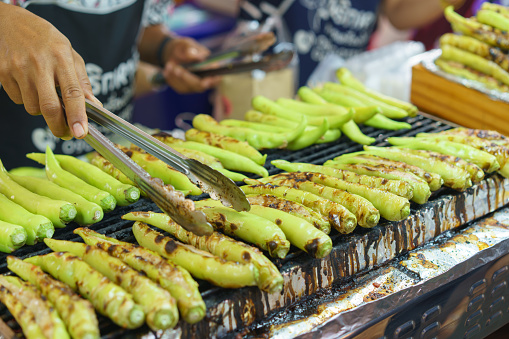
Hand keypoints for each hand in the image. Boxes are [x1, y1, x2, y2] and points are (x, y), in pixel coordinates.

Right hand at [0, 3, 99, 138]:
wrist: (9, 22)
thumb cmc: (45, 40)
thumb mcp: (69, 53)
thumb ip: (82, 80)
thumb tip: (94, 105)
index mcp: (61, 57)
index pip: (72, 92)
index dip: (77, 115)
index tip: (81, 133)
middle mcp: (40, 63)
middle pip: (50, 107)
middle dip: (59, 126)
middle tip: (66, 133)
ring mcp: (18, 68)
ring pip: (33, 107)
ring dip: (42, 110)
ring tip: (44, 94)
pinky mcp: (2, 73)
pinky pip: (18, 100)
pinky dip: (26, 99)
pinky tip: (28, 84)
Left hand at [160, 37, 221, 92]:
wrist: (174, 53)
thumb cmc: (185, 47)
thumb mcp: (187, 44)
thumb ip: (191, 49)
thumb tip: (194, 55)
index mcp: (212, 68)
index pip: (216, 79)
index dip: (212, 81)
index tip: (205, 81)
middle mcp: (205, 80)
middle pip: (199, 86)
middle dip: (187, 78)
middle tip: (176, 68)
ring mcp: (195, 86)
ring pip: (187, 88)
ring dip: (176, 78)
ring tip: (169, 64)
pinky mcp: (185, 88)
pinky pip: (178, 87)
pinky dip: (171, 79)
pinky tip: (167, 70)